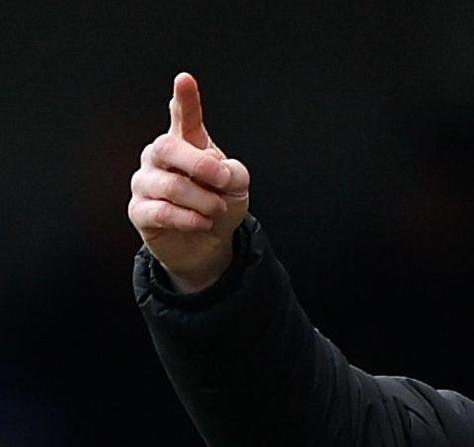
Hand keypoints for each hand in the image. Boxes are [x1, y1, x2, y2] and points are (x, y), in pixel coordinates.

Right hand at [128, 72, 251, 293]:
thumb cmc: (219, 204)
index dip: (184, 99)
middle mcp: (159, 157)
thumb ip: (230, 171)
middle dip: (199, 164)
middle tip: (222, 180)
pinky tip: (202, 222)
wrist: (209, 242)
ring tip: (215, 209)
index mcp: (186, 143)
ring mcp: (145, 182)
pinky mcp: (140, 210)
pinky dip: (190, 219)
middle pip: (168, 147)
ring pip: (170, 185)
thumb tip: (211, 165)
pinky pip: (162, 211)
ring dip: (204, 201)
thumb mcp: (236, 185)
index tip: (185, 79)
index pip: (183, 117)